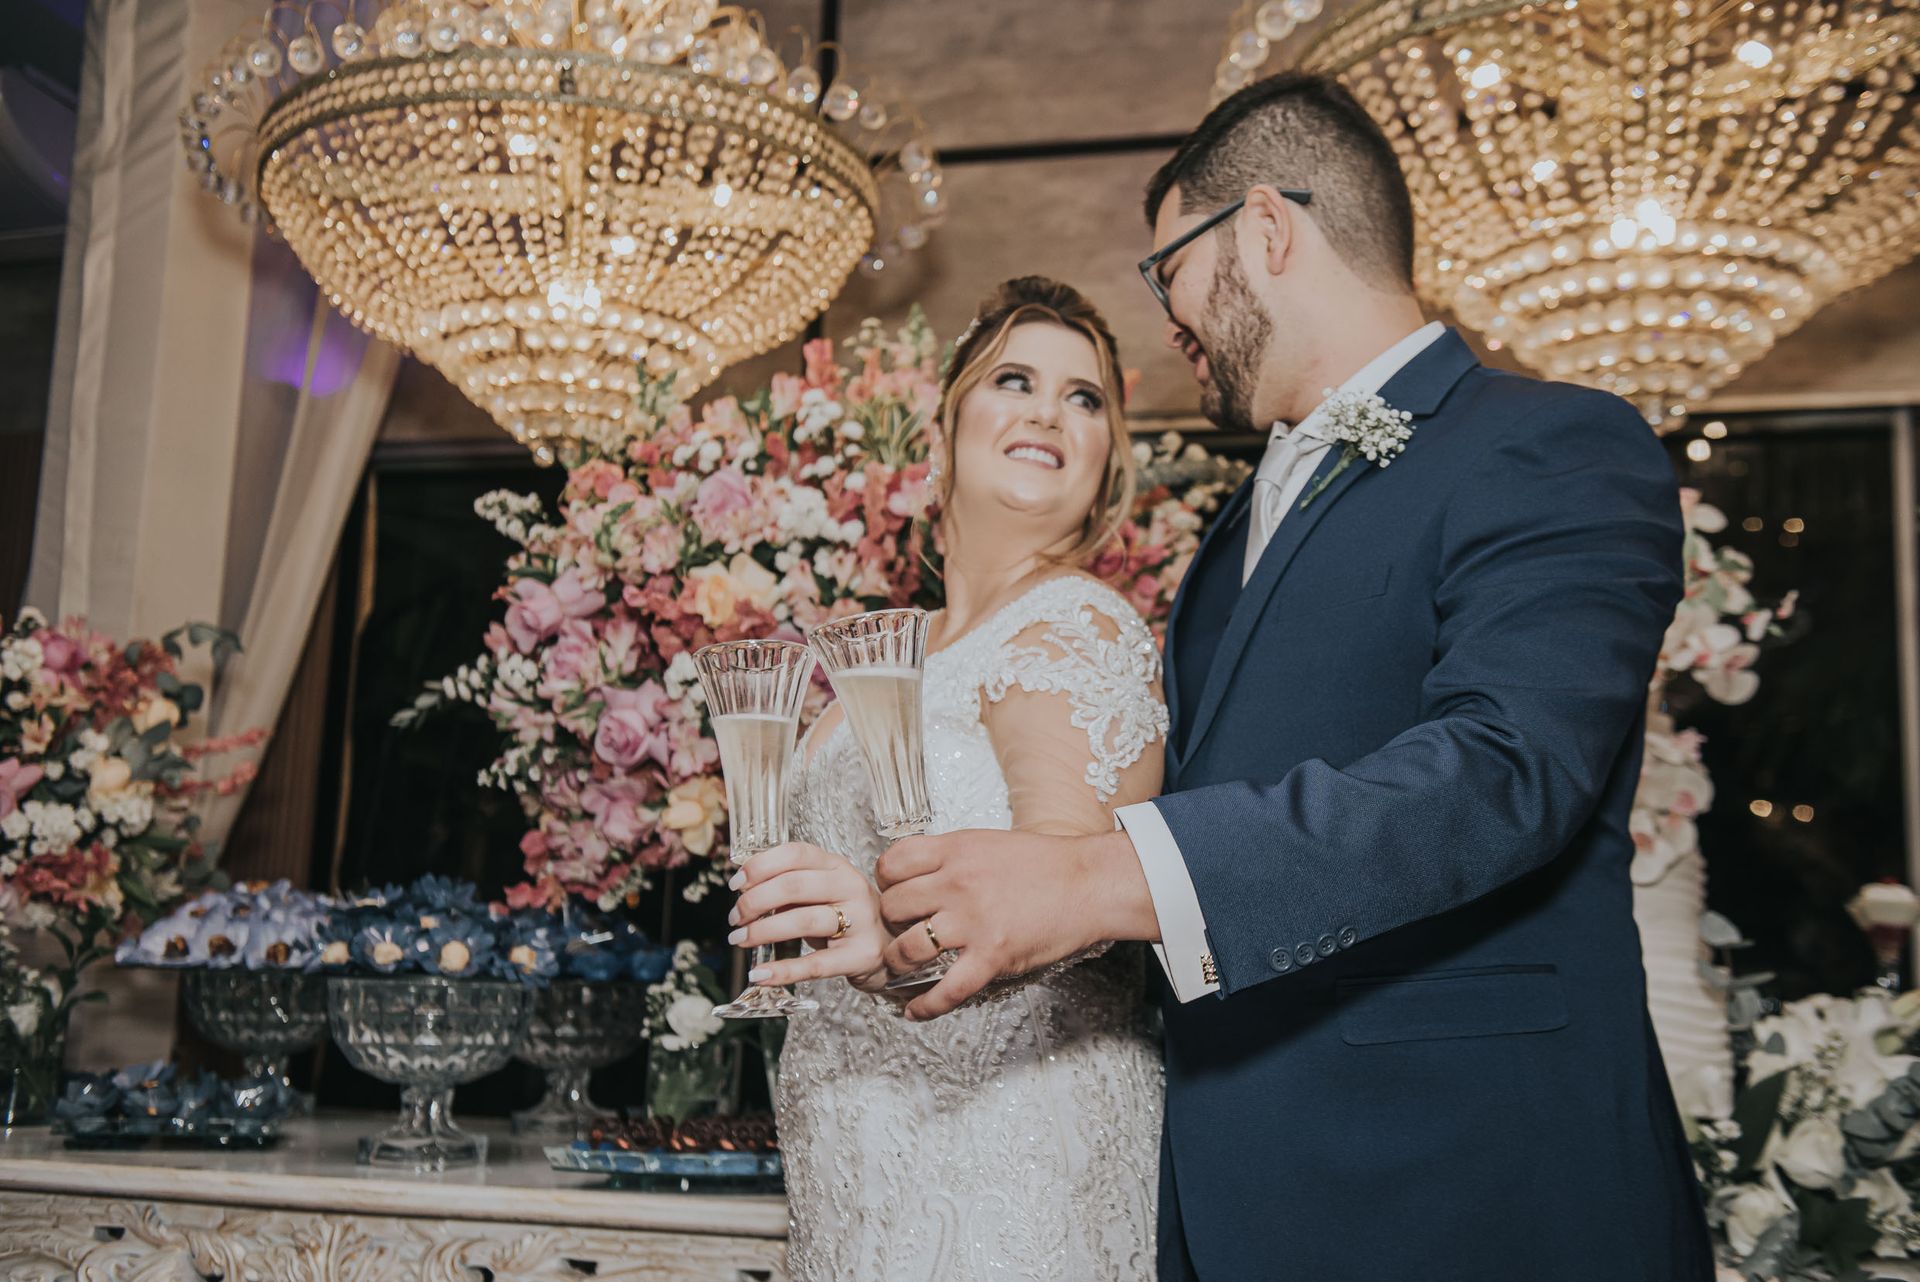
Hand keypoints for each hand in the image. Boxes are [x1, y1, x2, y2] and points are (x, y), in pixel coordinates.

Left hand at [727, 842, 890, 991]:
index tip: (736, 884)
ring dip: (763, 931)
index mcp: (837, 866)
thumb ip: (790, 889)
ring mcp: (861, 921)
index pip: (795, 853)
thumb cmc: (847, 917)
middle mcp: (852, 887)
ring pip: (803, 920)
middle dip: (755, 901)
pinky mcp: (861, 955)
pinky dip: (783, 970)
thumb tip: (746, 893)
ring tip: (740, 940)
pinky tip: (759, 974)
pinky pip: (816, 964)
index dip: (760, 866)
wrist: (892, 946)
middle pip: (794, 885)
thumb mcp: (824, 893)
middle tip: (735, 918)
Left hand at [874, 827, 1145, 1019]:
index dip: (885, 882)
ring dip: (897, 963)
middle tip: (898, 931)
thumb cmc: (1044, 863)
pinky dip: (924, 1006)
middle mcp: (957, 883)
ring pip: (907, 949)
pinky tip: (913, 1011)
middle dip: (889, 923)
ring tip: (900, 967)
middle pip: (892, 907)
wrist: (1089, 883)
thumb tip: (915, 875)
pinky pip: (946, 990)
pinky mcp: (992, 956)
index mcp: (954, 850)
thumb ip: (949, 856)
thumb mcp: (986, 843)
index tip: (892, 893)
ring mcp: (973, 922)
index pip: (890, 865)